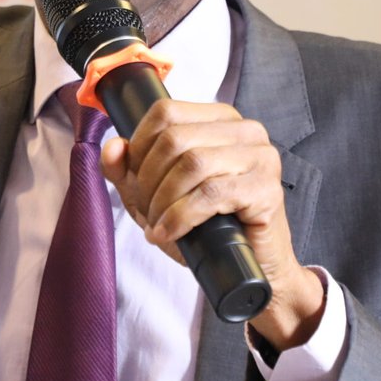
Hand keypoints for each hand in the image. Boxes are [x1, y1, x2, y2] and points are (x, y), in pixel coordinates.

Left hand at [100, 99, 325, 349]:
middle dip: (149, 180)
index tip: (134, 179)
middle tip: (147, 210)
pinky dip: (180, 217)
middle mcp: (244, 130)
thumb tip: (113, 147)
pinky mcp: (267, 188)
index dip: (139, 147)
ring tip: (158, 224)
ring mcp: (261, 157)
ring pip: (192, 163)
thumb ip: (127, 169)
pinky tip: (170, 232)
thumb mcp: (155, 195)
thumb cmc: (206, 228)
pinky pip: (210, 193)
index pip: (165, 112)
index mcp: (219, 120)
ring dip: (163, 201)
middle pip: (174, 138)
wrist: (248, 269)